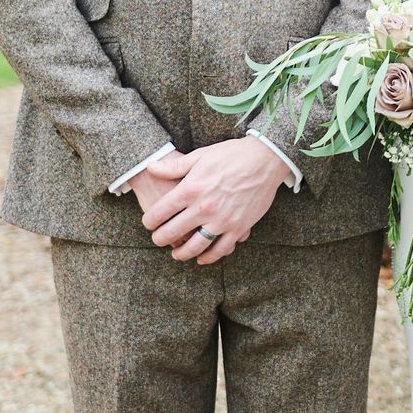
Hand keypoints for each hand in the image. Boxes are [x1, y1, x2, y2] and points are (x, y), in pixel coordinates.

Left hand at [139, 137, 289, 262]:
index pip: (160, 212)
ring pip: (195, 246)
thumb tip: (150, 167)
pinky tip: (201, 257)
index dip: (149, 221)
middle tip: (157, 240)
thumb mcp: (200, 156)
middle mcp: (204, 207)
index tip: (148, 224)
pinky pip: (220, 249)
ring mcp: (222, 220)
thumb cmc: (231, 155)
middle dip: (160, 239)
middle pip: (173, 232)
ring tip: (176, 254)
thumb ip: (174, 166)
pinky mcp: (239, 227)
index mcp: (191, 189)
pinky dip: (209, 257)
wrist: (264, 160)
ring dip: (181, 253)